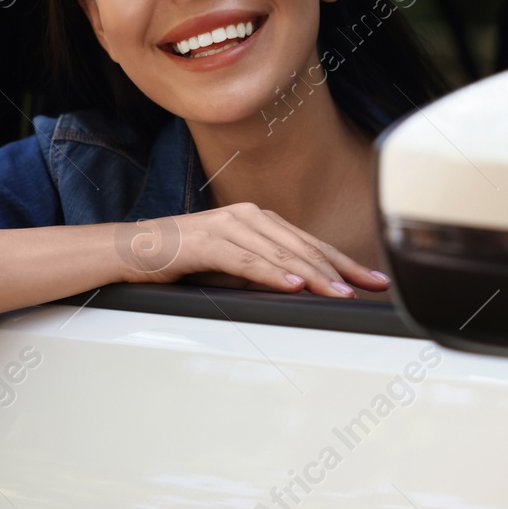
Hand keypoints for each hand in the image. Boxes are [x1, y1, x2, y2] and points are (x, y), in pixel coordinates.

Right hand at [112, 203, 390, 298]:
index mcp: (259, 220)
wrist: (134, 249)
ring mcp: (229, 225)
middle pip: (304, 246)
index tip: (372, 280)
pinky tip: (291, 285)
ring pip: (281, 252)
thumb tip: (303, 292)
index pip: (311, 243)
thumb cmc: (184, 259)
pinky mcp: (208, 241)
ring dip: (313, 274)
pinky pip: (246, 259)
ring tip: (338, 292)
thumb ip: (265, 272)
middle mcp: (248, 216)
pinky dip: (271, 272)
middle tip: (368, 288)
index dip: (345, 262)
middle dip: (340, 269)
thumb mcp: (234, 267)